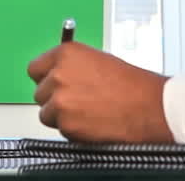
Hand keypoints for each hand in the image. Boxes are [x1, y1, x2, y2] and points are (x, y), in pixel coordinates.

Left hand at [27, 41, 173, 143]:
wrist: (149, 108)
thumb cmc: (132, 85)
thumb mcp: (98, 61)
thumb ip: (72, 66)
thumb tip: (58, 74)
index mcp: (67, 54)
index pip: (36, 68)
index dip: (46, 78)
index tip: (52, 83)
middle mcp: (58, 74)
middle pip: (40, 92)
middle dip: (54, 99)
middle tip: (76, 101)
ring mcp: (60, 100)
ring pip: (47, 113)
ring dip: (61, 116)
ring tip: (87, 113)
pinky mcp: (66, 124)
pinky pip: (60, 129)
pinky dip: (72, 130)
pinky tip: (92, 123)